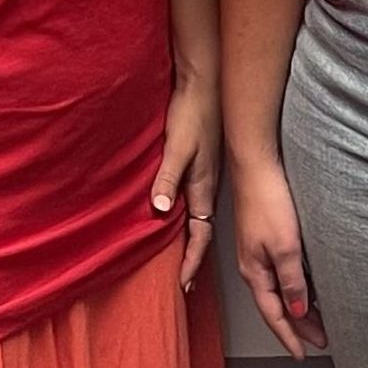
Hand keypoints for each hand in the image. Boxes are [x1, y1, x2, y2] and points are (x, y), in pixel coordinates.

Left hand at [150, 74, 221, 291]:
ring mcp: (207, 172)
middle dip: (194, 254)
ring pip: (200, 213)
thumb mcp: (178, 147)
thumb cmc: (192, 112)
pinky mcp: (203, 162)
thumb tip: (158, 211)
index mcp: (204, 185)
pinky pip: (196, 198)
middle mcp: (208, 183)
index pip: (201, 233)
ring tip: (180, 254)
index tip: (183, 284)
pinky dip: (189, 215)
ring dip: (192, 236)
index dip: (192, 260)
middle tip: (182, 278)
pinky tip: (178, 213)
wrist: (205, 83)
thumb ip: (167, 178)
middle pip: (202, 227)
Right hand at [231, 156, 324, 358]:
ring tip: (318, 318)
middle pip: (277, 305)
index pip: (274, 315)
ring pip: (279, 289)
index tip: (303, 354)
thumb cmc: (267, 199)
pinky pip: (280, 271)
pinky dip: (295, 285)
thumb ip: (292, 279)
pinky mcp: (265, 236)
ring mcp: (258, 251)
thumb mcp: (285, 244)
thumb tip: (297, 309)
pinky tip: (307, 284)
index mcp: (255, 273)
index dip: (290, 337)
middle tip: (321, 339)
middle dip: (297, 326)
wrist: (256, 164)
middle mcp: (254, 266)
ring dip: (298, 306)